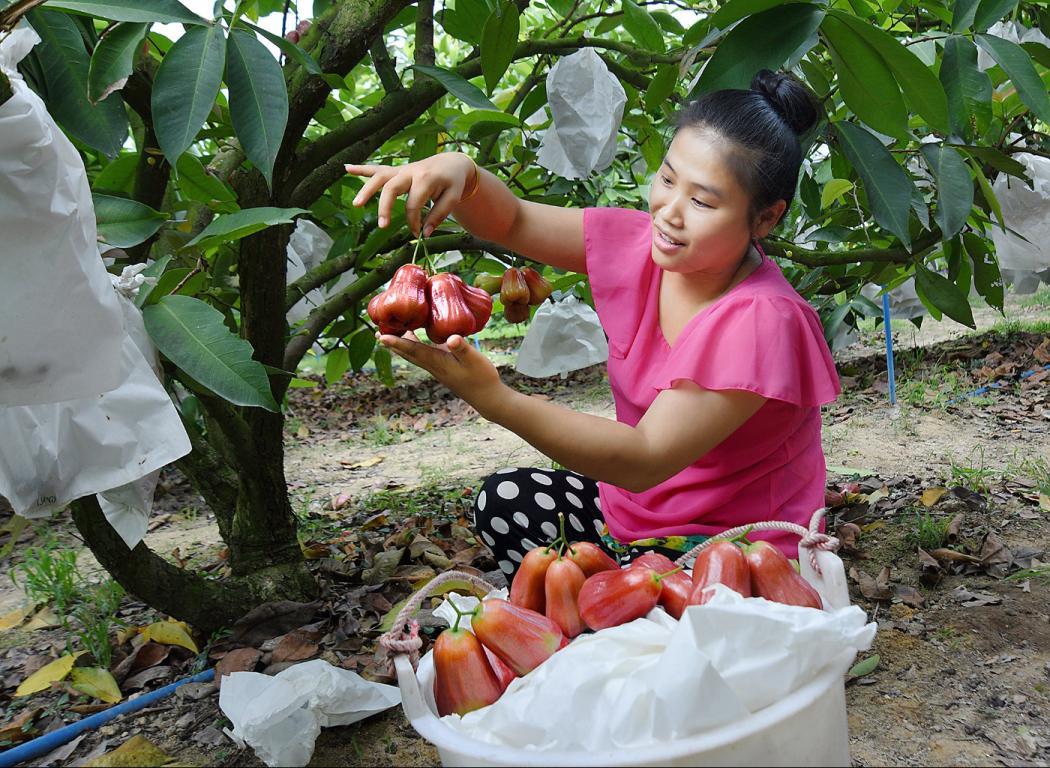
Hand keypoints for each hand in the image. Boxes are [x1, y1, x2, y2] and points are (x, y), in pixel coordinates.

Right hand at [346, 153, 474, 237]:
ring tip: (356, 204)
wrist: (451, 162)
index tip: (417, 233)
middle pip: (391, 188)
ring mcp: (400, 170)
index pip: (414, 203)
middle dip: (385, 207)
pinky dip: (361, 168)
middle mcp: (410, 172)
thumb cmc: (452, 182)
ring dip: (366, 189)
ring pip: (379, 177)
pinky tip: (346, 168)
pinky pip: (376, 169)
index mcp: (426, 178)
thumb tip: (424, 233)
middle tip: (382, 226)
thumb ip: (439, 215)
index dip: (414, 221)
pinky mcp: (395, 171)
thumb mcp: (453, 197)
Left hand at [377, 331, 504, 415]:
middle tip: (378, 332)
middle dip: (393, 343)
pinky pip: (424, 354)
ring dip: (402, 345)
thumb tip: (451, 338)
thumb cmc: (482, 378)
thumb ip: (462, 348)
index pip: (413, 351)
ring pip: (415, 354)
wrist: (487, 397)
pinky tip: (417, 339)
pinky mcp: (443, 367)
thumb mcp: (474, 360)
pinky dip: (415, 345)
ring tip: (391, 334)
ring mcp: (437, 368)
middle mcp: (433, 366)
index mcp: (437, 362)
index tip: (382, 337)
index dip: (397, 343)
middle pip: (408, 353)